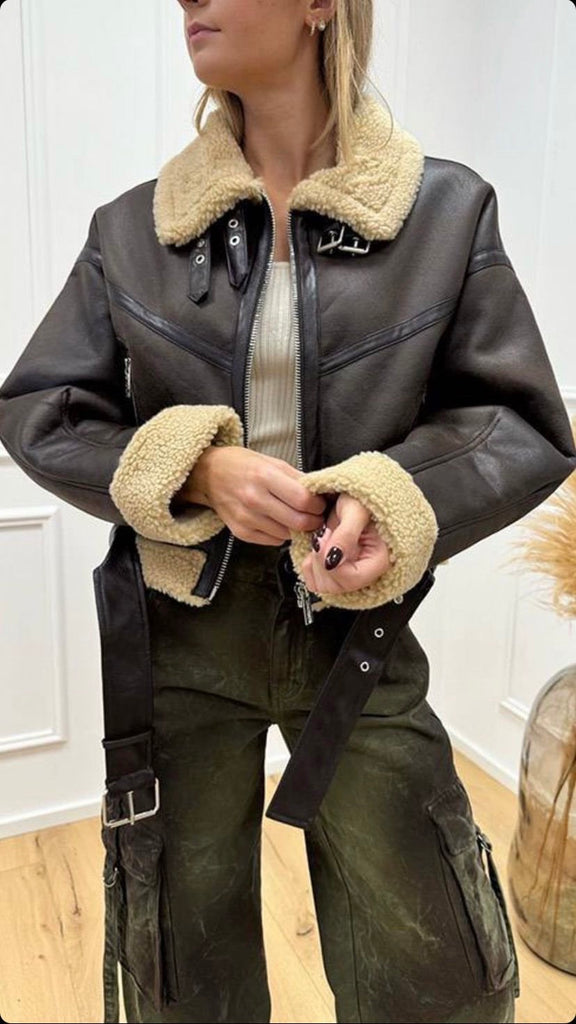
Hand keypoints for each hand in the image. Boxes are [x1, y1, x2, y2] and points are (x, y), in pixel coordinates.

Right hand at [176, 446, 327, 543]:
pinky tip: (278, 521)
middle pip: (298, 521)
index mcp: (264, 476)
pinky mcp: (241, 532)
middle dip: (313, 521)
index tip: (320, 503)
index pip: (303, 500)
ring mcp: (246, 518)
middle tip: (314, 515)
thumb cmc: (242, 465)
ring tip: (295, 516)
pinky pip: (274, 540)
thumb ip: (297, 479)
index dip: (318, 505)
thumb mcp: (272, 462)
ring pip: (288, 534)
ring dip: (297, 528)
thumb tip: (321, 494)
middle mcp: (254, 499)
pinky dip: (281, 533)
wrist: (209, 475)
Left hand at [298, 492, 395, 593]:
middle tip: (324, 536)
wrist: (356, 496)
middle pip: (336, 587)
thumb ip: (345, 535)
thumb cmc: (361, 498)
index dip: (329, 562)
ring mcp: (352, 571)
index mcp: (379, 559)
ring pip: (324, 586)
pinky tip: (318, 548)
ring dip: (315, 562)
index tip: (324, 539)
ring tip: (323, 539)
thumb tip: (331, 562)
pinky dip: (311, 565)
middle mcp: (366, 570)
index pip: (350, 579)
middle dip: (321, 562)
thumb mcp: (355, 510)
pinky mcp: (339, 569)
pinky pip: (318, 581)